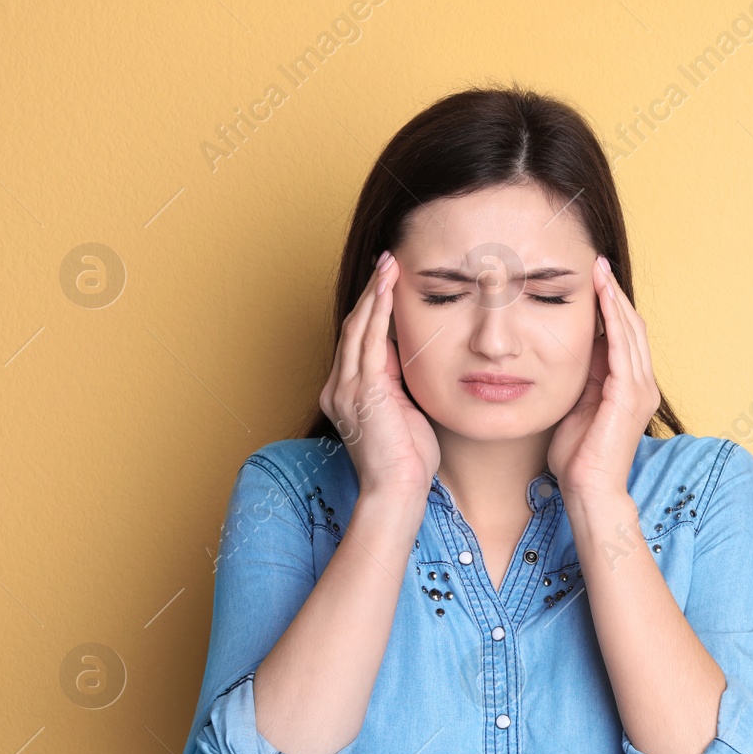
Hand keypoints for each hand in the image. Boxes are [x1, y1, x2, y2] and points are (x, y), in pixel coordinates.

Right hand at [319, 251, 439, 501]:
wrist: (396, 491)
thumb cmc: (407, 461)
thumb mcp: (405, 413)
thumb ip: (402, 385)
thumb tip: (412, 357)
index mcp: (347, 393)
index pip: (359, 340)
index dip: (373, 309)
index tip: (388, 283)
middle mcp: (340, 387)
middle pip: (353, 326)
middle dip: (372, 291)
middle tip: (387, 261)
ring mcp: (347, 388)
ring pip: (358, 327)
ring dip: (375, 293)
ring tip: (389, 265)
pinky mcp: (361, 391)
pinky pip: (368, 341)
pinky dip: (378, 312)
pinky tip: (388, 290)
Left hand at [548, 255, 660, 497]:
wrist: (589, 490)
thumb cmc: (578, 458)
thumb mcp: (577, 406)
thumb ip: (581, 379)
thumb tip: (570, 350)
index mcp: (630, 387)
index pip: (623, 336)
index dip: (610, 306)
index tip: (593, 279)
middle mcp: (642, 384)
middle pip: (632, 327)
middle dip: (614, 293)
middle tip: (596, 262)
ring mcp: (639, 389)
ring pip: (630, 330)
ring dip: (614, 298)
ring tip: (598, 270)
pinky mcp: (630, 395)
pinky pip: (622, 347)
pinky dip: (613, 319)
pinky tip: (602, 297)